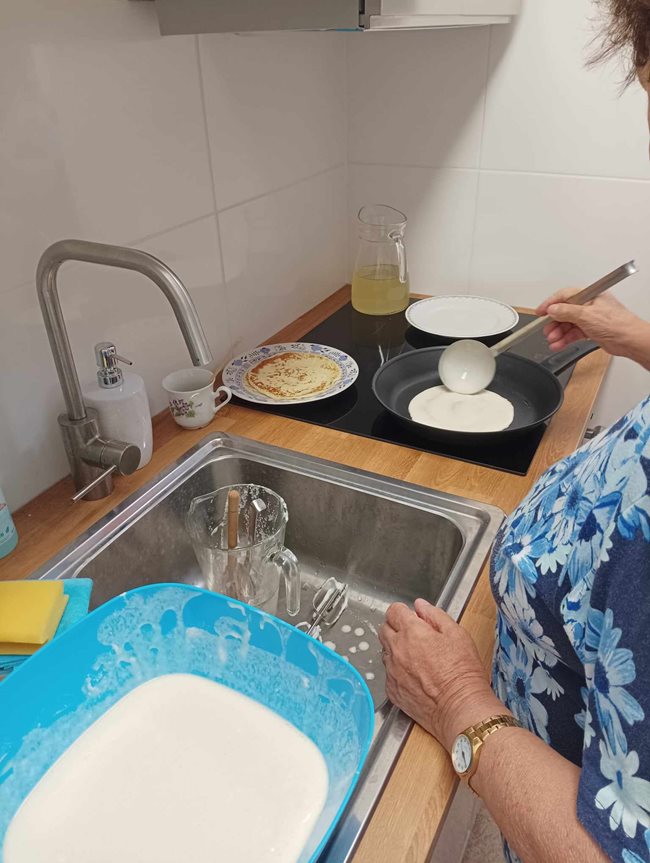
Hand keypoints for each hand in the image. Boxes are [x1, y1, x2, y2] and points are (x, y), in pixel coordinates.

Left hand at [379, 599, 505, 751]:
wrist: (460, 708)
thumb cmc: (462, 672)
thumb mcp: (457, 634)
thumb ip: (435, 615)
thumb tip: (421, 606)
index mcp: (411, 632)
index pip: (393, 611)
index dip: (403, 611)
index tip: (411, 616)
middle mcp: (397, 650)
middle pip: (384, 629)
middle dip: (396, 628)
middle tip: (414, 635)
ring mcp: (392, 671)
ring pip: (385, 652)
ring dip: (396, 649)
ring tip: (418, 658)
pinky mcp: (392, 691)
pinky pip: (389, 674)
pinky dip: (397, 671)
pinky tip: (415, 676)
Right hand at [536, 289, 649, 362]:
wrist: (629, 340)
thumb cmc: (617, 323)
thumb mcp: (586, 315)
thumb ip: (566, 312)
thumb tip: (553, 309)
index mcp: (589, 295)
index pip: (565, 295)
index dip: (551, 303)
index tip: (540, 312)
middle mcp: (589, 305)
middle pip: (565, 311)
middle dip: (554, 322)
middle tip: (546, 330)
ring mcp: (590, 318)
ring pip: (568, 324)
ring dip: (558, 333)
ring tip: (552, 340)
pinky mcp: (591, 330)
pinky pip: (573, 333)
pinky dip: (565, 339)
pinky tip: (558, 344)